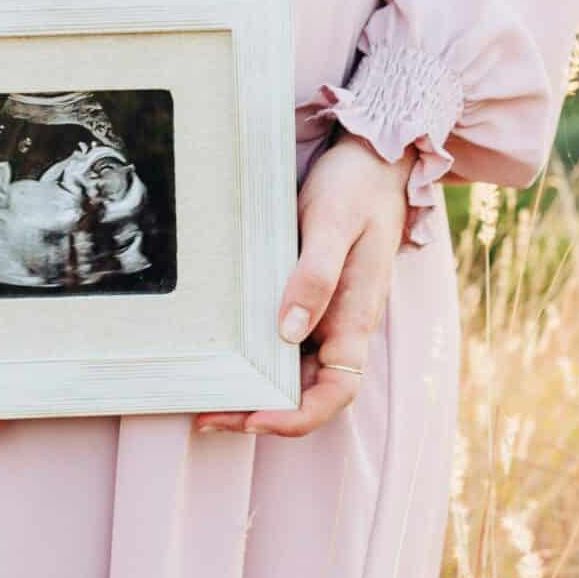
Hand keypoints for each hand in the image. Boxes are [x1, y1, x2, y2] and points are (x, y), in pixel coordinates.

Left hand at [194, 136, 411, 437]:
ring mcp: (328, 316)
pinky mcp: (312, 301)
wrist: (372, 159)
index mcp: (355, 317)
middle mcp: (343, 327)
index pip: (336, 392)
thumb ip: (314, 275)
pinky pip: (285, 345)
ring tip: (207, 396)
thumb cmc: (355, 187)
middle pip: (308, 394)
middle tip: (206, 416)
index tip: (251, 418)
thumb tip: (288, 331)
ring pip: (294, 374)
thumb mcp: (332, 222)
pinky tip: (226, 355)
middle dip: (261, 413)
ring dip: (256, 391)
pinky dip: (257, 359)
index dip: (296, 417)